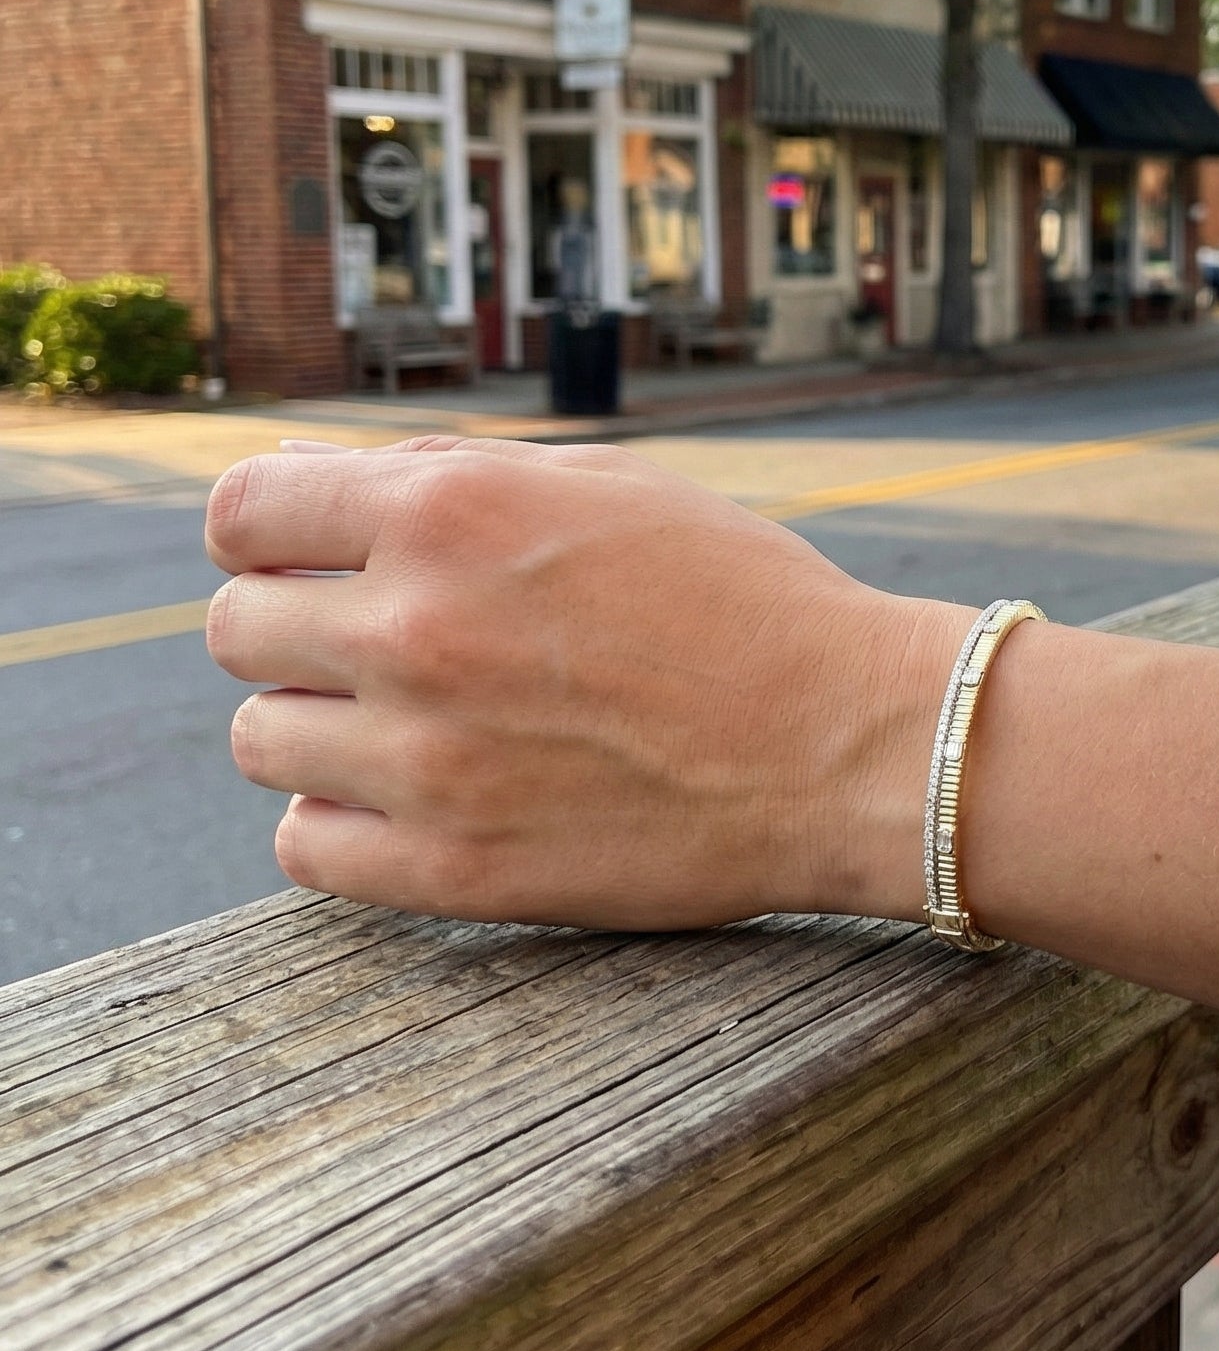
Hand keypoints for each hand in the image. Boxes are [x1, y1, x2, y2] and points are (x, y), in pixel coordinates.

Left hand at [205, 438, 953, 927]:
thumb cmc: (744, 599)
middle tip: (382, 645)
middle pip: (235, 626)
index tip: (303, 557)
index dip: (269, 531)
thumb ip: (456, 479)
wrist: (850, 743)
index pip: (242, 511)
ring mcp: (425, 760)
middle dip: (297, 626)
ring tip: (413, 725)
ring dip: (319, 726)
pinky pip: (303, 847)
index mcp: (450, 512)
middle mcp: (415, 628)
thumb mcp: (608, 488)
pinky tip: (422, 798)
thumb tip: (330, 494)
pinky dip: (344, 821)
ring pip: (258, 739)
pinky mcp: (452, 871)